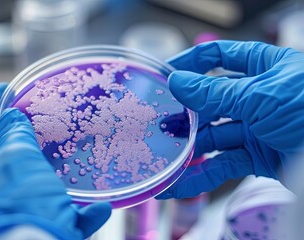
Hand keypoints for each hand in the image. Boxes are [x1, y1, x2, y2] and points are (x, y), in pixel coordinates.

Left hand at [0, 84, 110, 239]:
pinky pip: (48, 220)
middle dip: (16, 139)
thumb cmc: (15, 204)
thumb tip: (13, 117)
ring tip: (63, 153)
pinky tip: (96, 209)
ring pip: (22, 189)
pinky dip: (72, 214)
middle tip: (33, 116)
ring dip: (46, 175)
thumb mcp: (16, 159)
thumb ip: (14, 133)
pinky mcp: (24, 237)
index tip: (5, 90)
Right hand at [156, 41, 303, 198]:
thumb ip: (214, 92)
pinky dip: (200, 176)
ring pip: (212, 137)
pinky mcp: (257, 157)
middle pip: (209, 101)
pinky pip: (222, 165)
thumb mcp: (260, 95)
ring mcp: (256, 127)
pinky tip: (177, 184)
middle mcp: (256, 96)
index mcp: (263, 67)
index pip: (219, 57)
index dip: (190, 64)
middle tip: (157, 123)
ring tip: (161, 157)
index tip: (164, 75)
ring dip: (188, 148)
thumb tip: (177, 82)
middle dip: (183, 113)